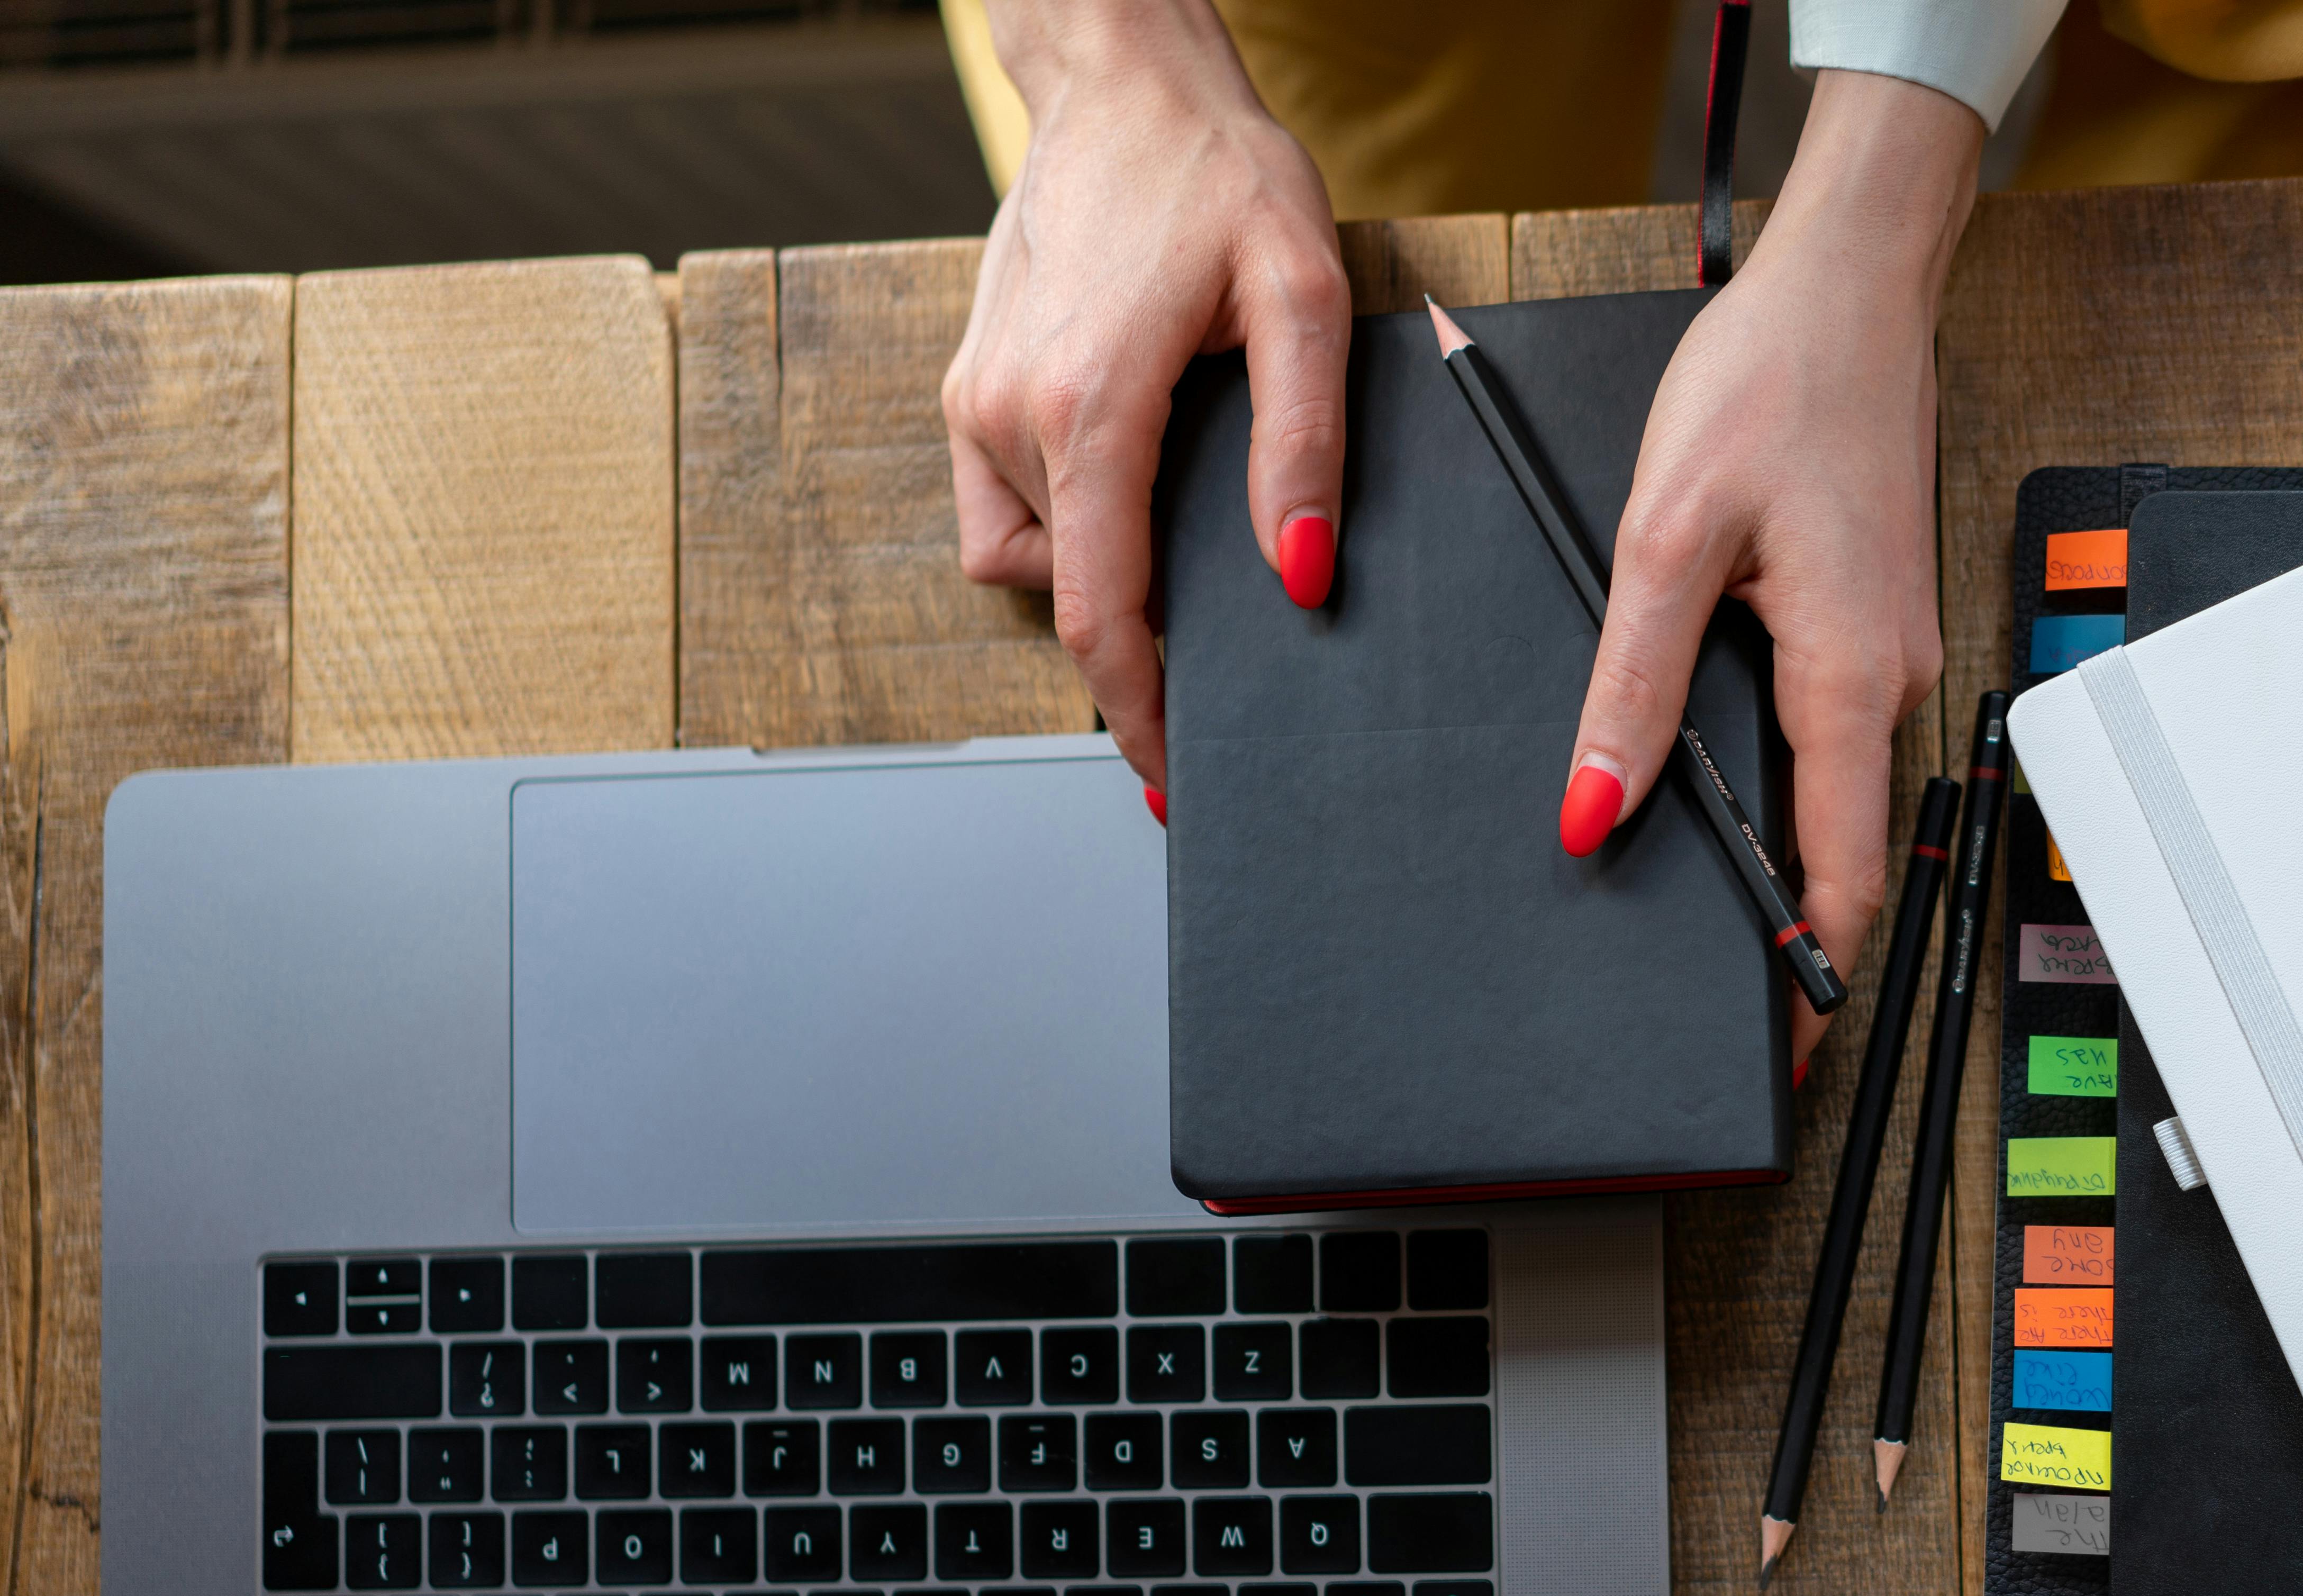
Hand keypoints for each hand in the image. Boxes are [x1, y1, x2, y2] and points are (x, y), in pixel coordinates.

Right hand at [942, 0, 1348, 793]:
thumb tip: (1299, 574)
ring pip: (1031, 558)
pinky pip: (1006, 508)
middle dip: (1135, 645)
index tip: (1174, 774)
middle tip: (1215, 661)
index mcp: (1086, 411)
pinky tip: (1130, 478)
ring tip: (1178, 526)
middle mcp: (1006, 418)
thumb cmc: (1213, 172)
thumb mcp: (1302, 295)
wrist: (1122, 83)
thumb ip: (1303, 446)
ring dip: (1101, 570)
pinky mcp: (969, 389)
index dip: (1139, 712)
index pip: (1097, 615)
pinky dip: (1067, 524)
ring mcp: (975, 404)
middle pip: (1067, 594)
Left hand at [1559, 70, 1983, 1065]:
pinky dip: (1772, 769)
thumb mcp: (1667, 539)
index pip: (1842, 872)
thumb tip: (1592, 809)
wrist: (1845, 288)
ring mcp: (1884, 651)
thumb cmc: (1770, 386)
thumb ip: (1632, 688)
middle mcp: (1886, 679)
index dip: (1809, 973)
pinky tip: (1706, 768)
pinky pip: (1822, 726)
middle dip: (1776, 921)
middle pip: (1836, 841)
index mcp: (1847, 676)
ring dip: (1768, 841)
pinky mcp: (1866, 620)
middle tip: (1694, 983)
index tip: (1780, 1052)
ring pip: (1826, 784)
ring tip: (1683, 883)